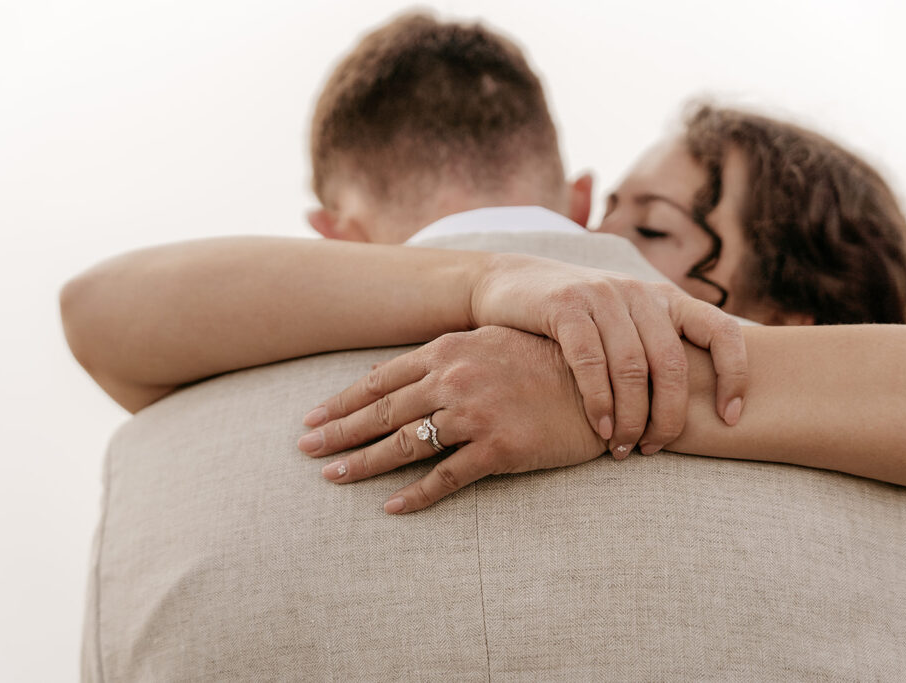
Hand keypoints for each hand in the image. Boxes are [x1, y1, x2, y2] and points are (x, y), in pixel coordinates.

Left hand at [298, 327, 606, 512]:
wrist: (601, 383)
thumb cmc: (545, 361)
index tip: (313, 416)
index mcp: (449, 350)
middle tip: (304, 449)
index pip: (381, 379)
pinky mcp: (499, 448)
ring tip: (333, 477)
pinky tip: (391, 508)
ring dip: (363, 463)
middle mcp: (455, 379)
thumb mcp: (491, 343)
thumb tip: (405, 371)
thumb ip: (448, 356)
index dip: (343, 400)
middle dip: (338, 432)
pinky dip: (416, 495)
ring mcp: (475, 413)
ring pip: (405, 444)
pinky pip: (446, 477)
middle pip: (383, 412)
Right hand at [469, 254, 747, 453]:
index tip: (730, 418)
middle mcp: (639, 292)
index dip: (735, 376)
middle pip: (672, 364)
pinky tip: (599, 428)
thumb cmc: (573, 320)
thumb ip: (655, 349)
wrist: (507, 283)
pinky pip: (590, 361)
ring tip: (622, 448)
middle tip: (654, 449)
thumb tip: (700, 405)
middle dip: (668, 416)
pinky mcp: (565, 305)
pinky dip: (598, 401)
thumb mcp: (623, 323)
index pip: (722, 332)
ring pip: (632, 368)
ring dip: (631, 417)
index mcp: (665, 298)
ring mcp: (602, 295)